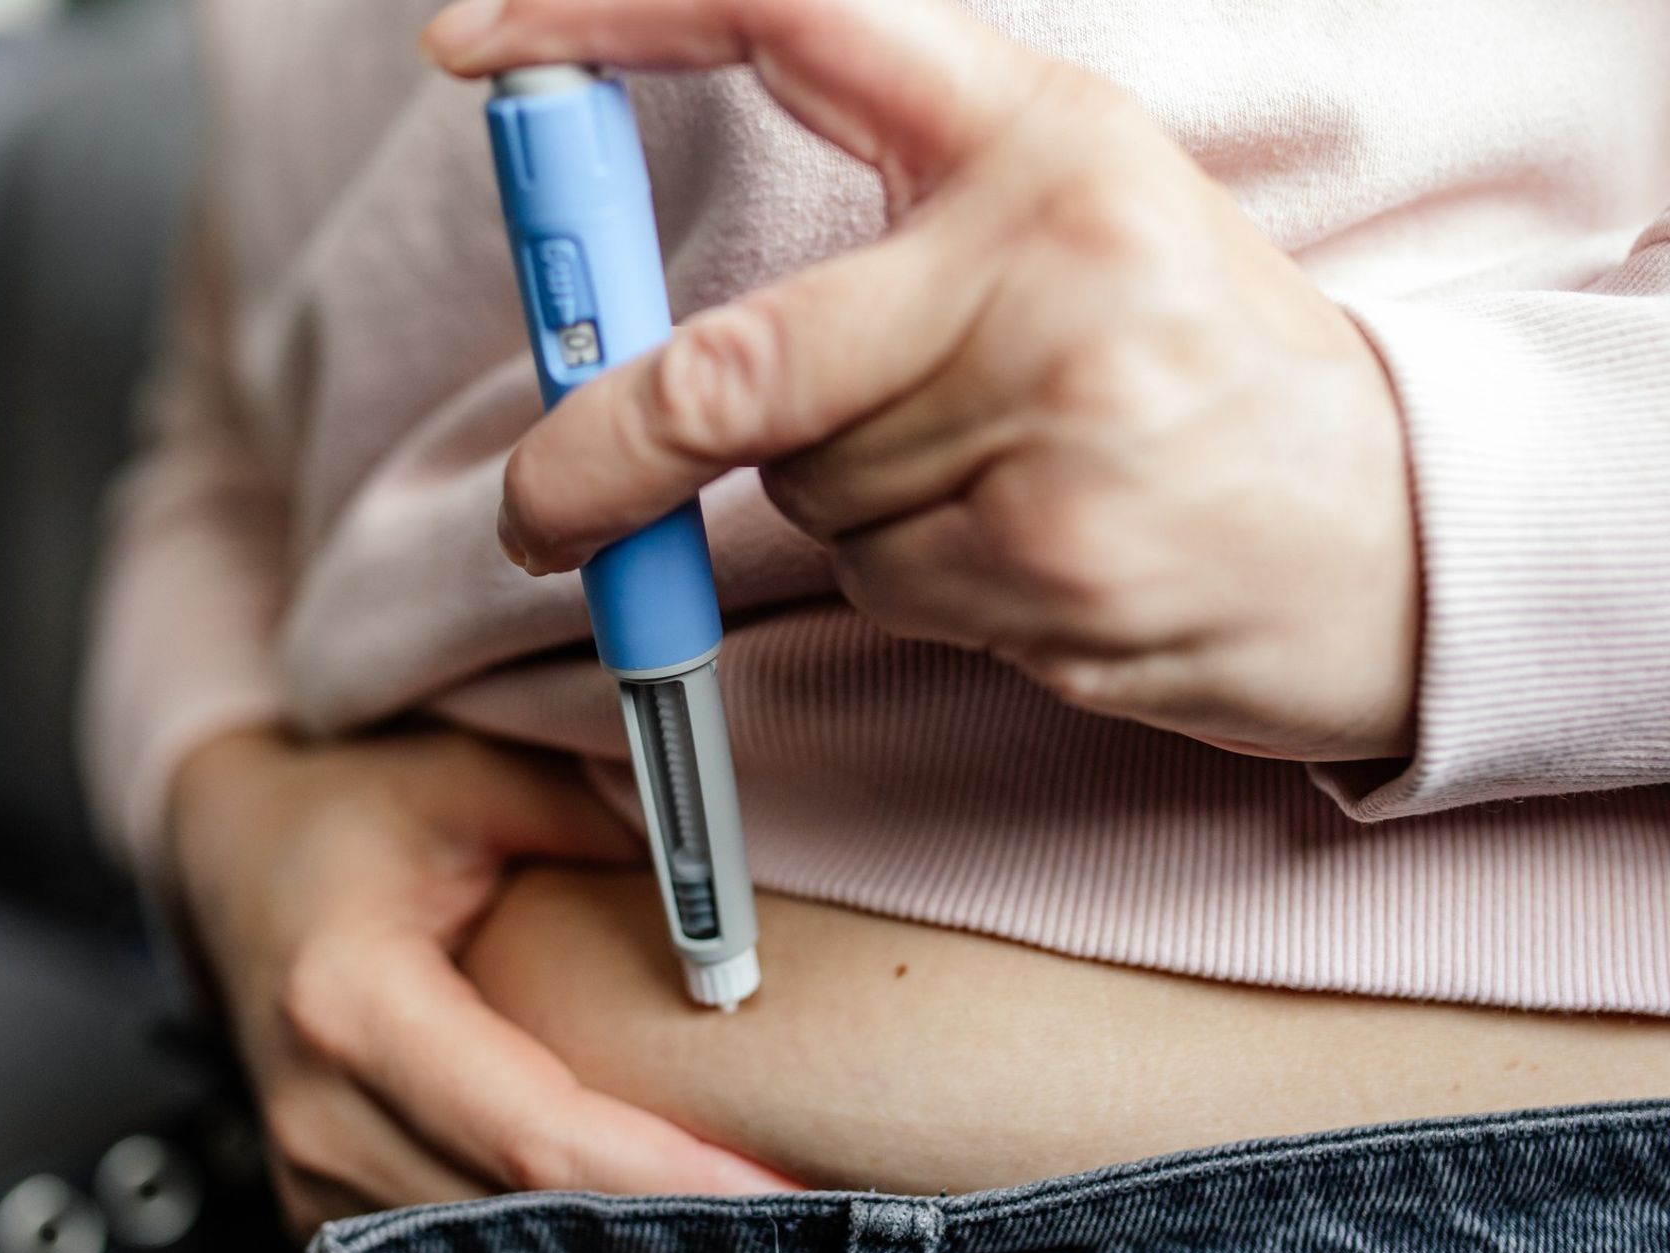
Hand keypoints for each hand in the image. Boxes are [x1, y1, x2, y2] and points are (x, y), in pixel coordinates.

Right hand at [168, 726, 794, 1234]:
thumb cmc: (345, 812)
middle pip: (523, 1222)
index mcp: (349, 1005)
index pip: (533, 1135)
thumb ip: (591, 819)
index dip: (663, 1177)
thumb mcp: (466, 777)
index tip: (779, 1188)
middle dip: (668, 1232)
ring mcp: (312, 1181)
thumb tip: (725, 893)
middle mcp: (320, 1117)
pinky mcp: (325, 1212)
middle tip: (805, 1225)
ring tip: (751, 1233)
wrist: (225, 860)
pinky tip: (647, 1230)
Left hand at [425, 0, 1418, 762]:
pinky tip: (1025, 551)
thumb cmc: (1193, 367)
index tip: (473, 43)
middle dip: (602, 457)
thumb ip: (879, 232)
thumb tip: (629, 317)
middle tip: (539, 510)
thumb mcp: (1065, 227)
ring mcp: (1056, 411)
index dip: (606, 14)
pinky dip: (911, 583)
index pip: (789, 11)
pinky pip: (876, 584)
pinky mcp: (1050, 558)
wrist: (1391, 531)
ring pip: (806, 492)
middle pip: (733, 366)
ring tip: (997, 480)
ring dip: (845, 508)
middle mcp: (1045, 250)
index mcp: (1038, 129)